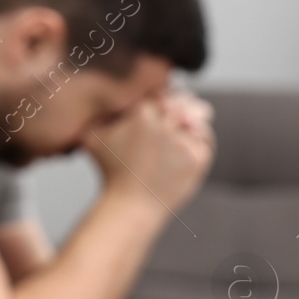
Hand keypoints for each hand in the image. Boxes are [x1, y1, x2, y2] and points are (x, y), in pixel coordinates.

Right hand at [83, 89, 214, 210]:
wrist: (130, 205)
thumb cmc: (110, 171)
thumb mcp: (93, 138)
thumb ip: (99, 114)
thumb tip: (106, 99)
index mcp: (140, 114)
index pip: (160, 93)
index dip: (165, 96)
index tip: (165, 101)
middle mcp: (162, 126)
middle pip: (181, 102)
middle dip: (183, 103)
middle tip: (183, 105)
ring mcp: (181, 142)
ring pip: (197, 116)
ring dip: (197, 114)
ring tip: (195, 116)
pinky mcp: (195, 159)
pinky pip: (205, 138)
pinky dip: (202, 134)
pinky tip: (196, 135)